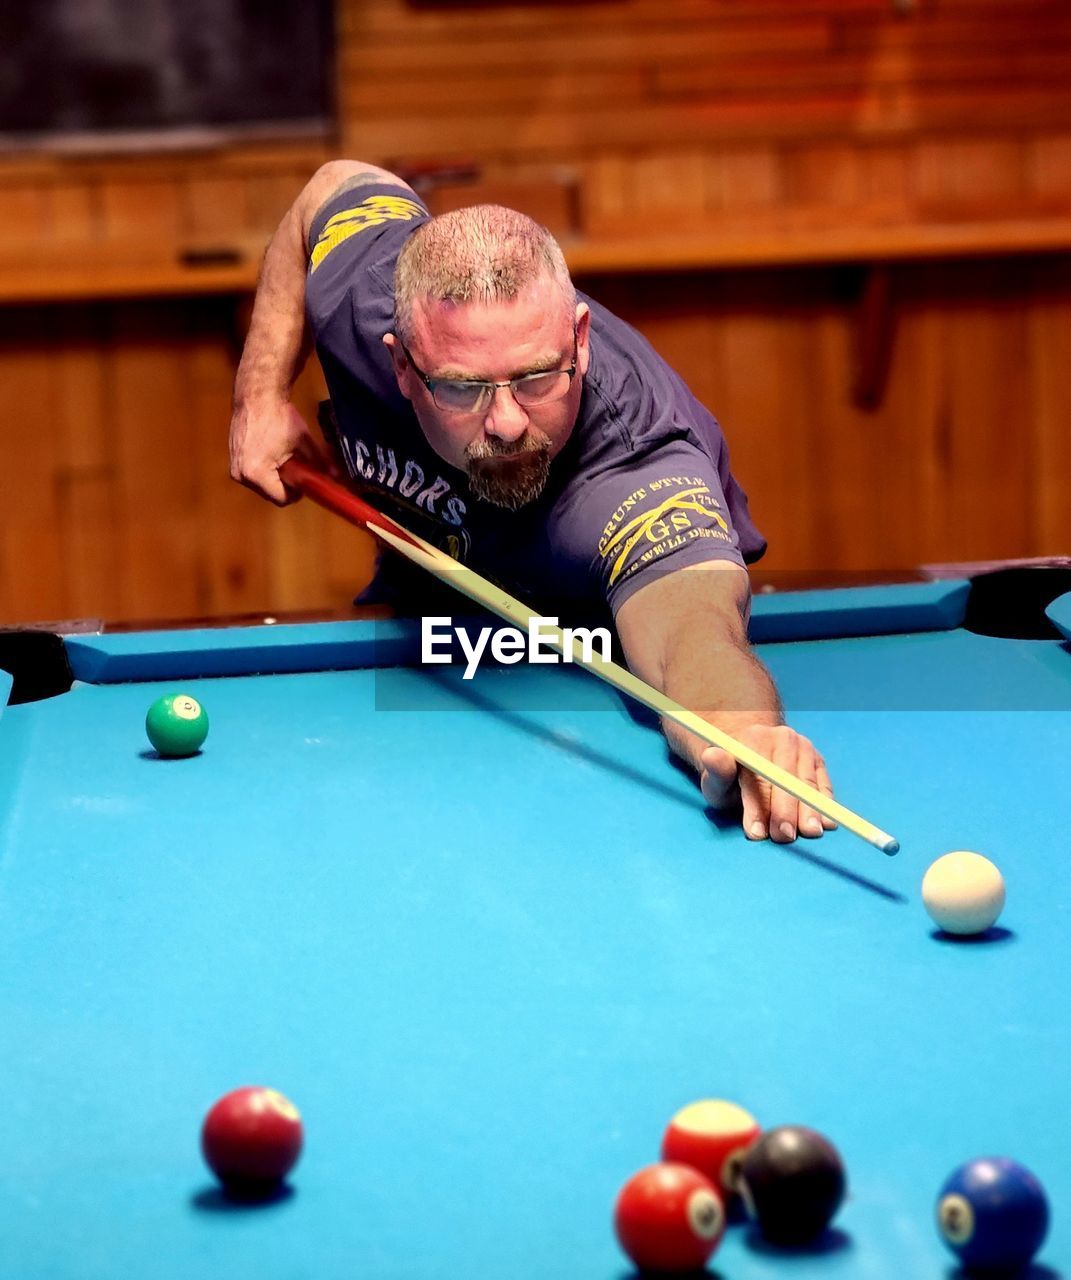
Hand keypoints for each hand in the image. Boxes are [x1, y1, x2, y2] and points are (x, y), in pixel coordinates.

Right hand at [229, 400, 332, 505]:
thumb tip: (336, 475)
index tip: (304, 477)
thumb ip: (319, 461)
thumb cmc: (279, 417)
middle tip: (296, 466)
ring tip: (283, 457)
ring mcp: (235, 468)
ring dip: (275, 477)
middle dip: (286, 484)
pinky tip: (271, 452)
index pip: (281, 499)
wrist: (256, 396)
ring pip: (263, 486)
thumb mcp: (303, 441)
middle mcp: (241, 475)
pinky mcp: (233, 460)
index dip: (297, 492)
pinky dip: (265, 470)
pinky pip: (253, 475)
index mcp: (257, 474)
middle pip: (271, 494)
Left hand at [699, 721, 835, 842]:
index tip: (757, 832)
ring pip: (807, 783)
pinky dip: (825, 803)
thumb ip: (716, 772)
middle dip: (785, 811)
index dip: (758, 806)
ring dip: (809, 810)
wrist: (752, 757)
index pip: (758, 776)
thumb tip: (712, 756)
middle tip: (784, 836)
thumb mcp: (716, 778)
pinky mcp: (818, 760)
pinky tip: (825, 822)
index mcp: (753, 738)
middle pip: (786, 778)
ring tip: (809, 832)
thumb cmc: (731, 776)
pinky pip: (823, 783)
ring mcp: (803, 747)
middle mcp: (782, 738)